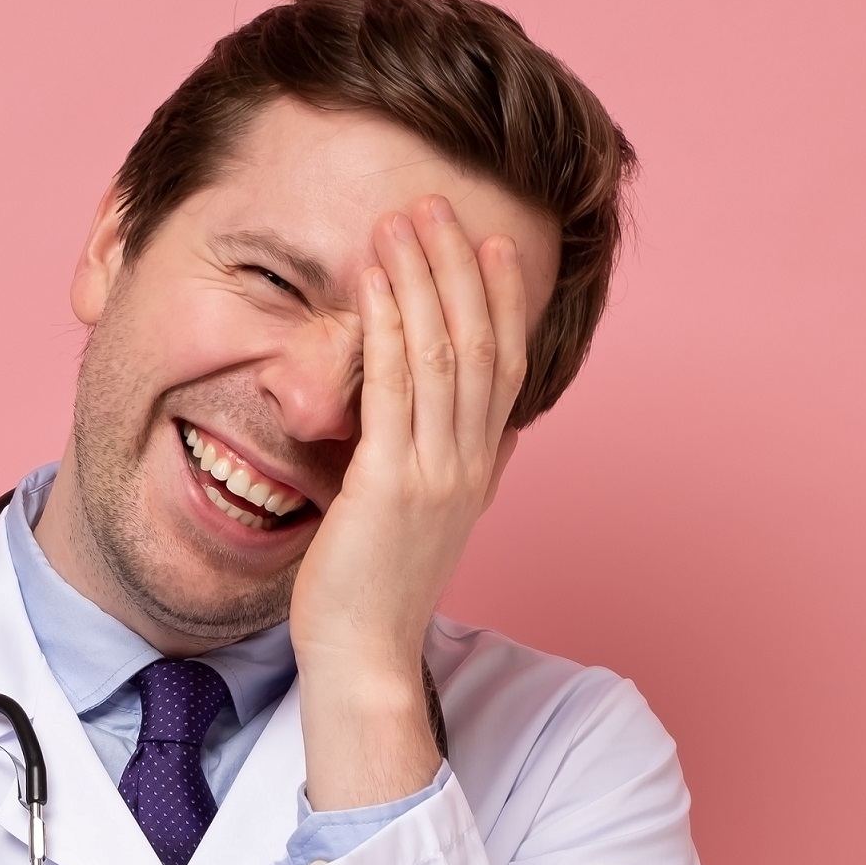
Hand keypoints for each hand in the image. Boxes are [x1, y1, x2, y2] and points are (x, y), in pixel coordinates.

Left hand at [289, 194, 530, 810]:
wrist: (363, 661)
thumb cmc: (371, 597)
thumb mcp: (413, 522)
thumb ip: (431, 471)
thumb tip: (438, 435)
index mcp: (478, 471)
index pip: (502, 366)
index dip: (499, 298)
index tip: (488, 242)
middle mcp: (469, 465)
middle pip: (479, 343)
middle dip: (459, 267)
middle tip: (436, 203)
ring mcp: (437, 474)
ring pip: (444, 353)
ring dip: (424, 278)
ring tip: (404, 219)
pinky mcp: (393, 485)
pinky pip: (397, 388)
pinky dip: (392, 325)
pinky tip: (377, 282)